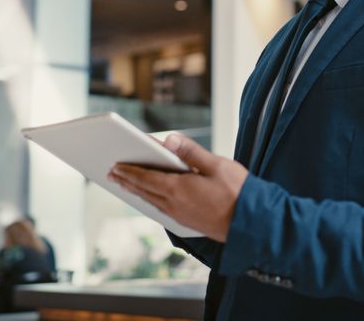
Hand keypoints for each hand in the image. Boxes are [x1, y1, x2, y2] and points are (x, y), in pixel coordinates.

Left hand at [108, 133, 247, 242]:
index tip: (115, 166)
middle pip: (144, 191)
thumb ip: (192, 152)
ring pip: (151, 201)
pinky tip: (150, 199)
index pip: (146, 178)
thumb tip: (170, 140)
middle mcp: (174, 204)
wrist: (251, 224)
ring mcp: (180, 215)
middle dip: (127, 181)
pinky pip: (161, 210)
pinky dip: (150, 201)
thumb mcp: (217, 165)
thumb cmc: (238, 192)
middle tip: (112, 174)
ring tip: (125, 185)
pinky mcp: (187, 222)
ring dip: (136, 192)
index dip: (129, 171)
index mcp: (179, 188)